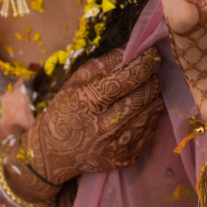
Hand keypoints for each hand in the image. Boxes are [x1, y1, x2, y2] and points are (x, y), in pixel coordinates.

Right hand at [19, 46, 163, 187]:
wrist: (53, 153)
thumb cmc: (66, 110)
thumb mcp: (76, 80)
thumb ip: (106, 63)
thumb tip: (134, 48)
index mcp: (91, 101)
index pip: (129, 77)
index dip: (145, 62)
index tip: (153, 53)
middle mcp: (106, 126)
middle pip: (146, 94)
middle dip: (152, 80)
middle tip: (149, 74)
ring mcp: (118, 145)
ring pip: (154, 111)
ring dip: (152, 98)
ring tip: (142, 93)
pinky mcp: (127, 158)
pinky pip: (150, 130)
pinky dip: (148, 117)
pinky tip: (136, 113)